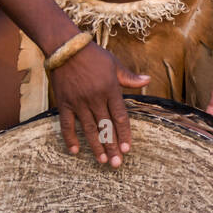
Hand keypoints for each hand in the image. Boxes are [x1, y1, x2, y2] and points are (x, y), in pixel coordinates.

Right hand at [51, 40, 150, 166]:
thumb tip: (148, 80)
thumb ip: (129, 78)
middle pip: (105, 127)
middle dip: (112, 146)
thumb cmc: (93, 56)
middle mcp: (95, 99)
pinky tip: (75, 151)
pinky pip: (67, 124)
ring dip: (95, 146)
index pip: (120, 117)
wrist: (66, 48)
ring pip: (89, 129)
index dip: (124, 134)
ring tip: (102, 160)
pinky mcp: (64, 103)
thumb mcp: (114, 64)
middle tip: (116, 164)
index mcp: (110, 90)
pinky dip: (70, 138)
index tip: (127, 149)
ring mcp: (78, 102)